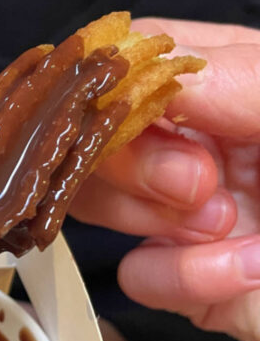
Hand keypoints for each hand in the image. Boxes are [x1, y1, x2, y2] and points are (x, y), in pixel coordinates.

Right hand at [70, 19, 259, 340]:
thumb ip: (242, 78)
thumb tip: (154, 69)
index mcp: (238, 84)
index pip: (140, 61)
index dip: (119, 87)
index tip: (139, 116)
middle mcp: (204, 143)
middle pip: (100, 132)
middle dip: (136, 160)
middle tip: (200, 182)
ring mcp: (190, 213)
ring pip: (98, 201)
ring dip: (155, 219)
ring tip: (229, 228)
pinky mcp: (189, 279)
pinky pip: (138, 276)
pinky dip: (182, 278)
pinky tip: (241, 274)